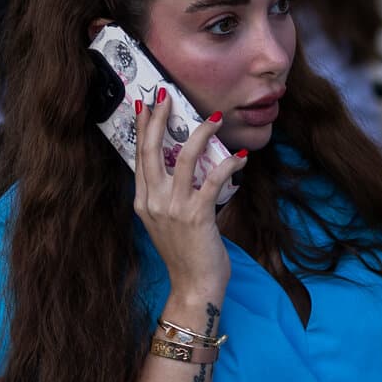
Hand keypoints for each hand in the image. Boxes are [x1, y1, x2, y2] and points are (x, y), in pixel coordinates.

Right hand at [133, 88, 241, 308]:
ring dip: (201, 133)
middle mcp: (153, 202)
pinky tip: (241, 156)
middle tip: (166, 94)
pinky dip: (229, 164)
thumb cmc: (186, 254)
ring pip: (183, 157)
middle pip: (152, 150)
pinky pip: (213, 178)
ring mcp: (173, 208)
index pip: (139, 156)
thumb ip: (169, 195)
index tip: (146, 104)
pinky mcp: (197, 215)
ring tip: (215, 117)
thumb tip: (182, 165)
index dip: (143, 128)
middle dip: (160, 118)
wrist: (194, 288)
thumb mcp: (167, 221)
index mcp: (143, 201)